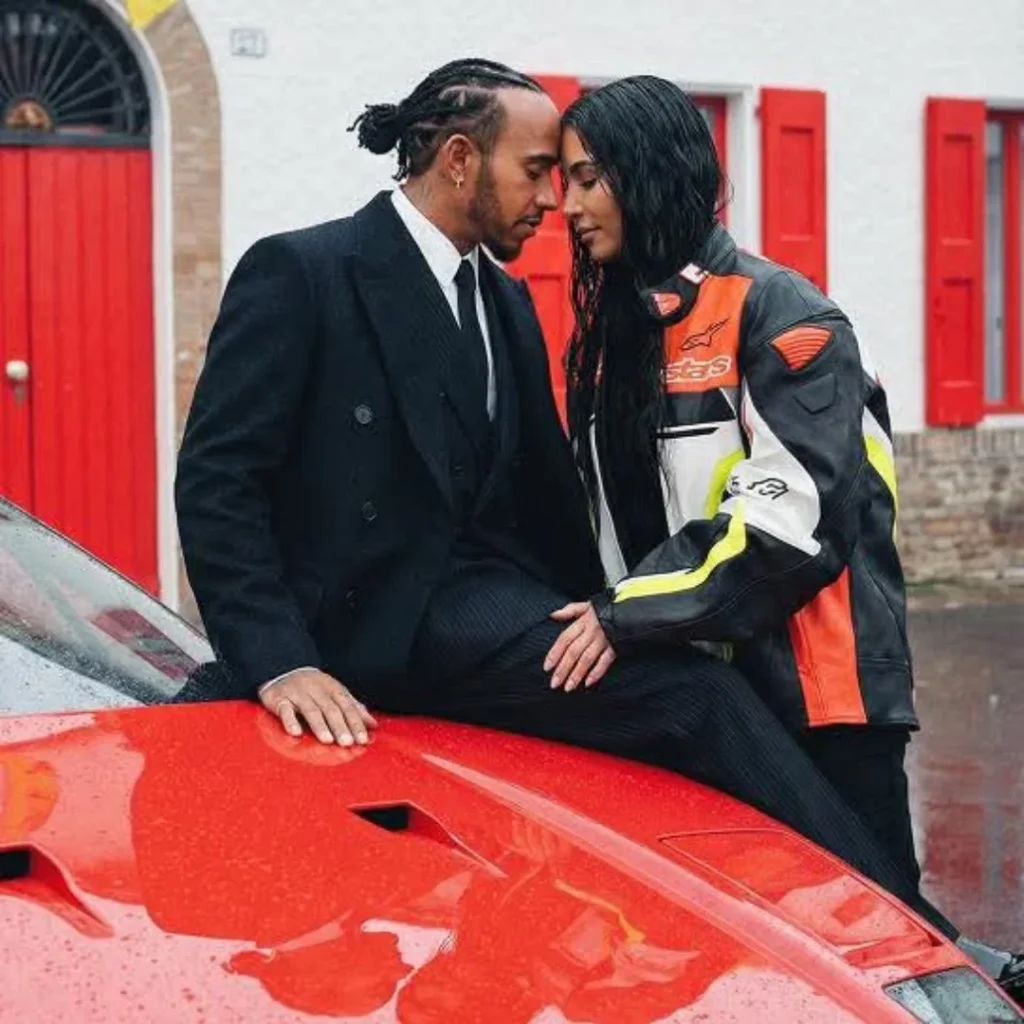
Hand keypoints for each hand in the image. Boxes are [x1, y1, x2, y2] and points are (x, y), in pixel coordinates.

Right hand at [259, 669, 377, 745]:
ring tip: (327, 740)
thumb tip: (373, 724)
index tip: (363, 739)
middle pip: (330, 709)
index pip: (347, 706)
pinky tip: (296, 733)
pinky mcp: (279, 698)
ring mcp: (297, 693)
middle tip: (348, 743)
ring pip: (310, 710)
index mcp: (332, 688)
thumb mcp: (335, 694)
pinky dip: (290, 721)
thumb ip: (353, 708)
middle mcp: (316, 689)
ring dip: (320, 725)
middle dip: (340, 726)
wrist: (283, 670)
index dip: (355, 723)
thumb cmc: (314, 688)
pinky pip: (284, 709)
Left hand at [543, 602, 615, 691]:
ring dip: (577, 674)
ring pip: (587, 659)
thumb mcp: (586, 606)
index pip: (564, 639)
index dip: (555, 653)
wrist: (628, 610)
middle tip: (554, 683)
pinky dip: (597, 672)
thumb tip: (553, 615)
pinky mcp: (615, 648)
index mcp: (582, 623)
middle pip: (574, 652)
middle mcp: (591, 633)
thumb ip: (569, 610)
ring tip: (568, 687)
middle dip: (563, 669)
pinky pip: (605, 662)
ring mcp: (603, 641)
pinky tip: (588, 683)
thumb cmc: (604, 610)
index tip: (547, 668)